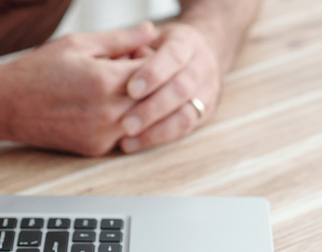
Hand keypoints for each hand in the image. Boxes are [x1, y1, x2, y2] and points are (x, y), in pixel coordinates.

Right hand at [0, 23, 155, 155]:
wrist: (8, 105)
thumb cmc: (40, 69)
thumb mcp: (78, 44)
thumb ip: (120, 40)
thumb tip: (150, 30)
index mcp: (106, 81)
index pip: (154, 72)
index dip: (152, 61)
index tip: (138, 56)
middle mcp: (110, 111)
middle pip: (154, 99)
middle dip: (152, 84)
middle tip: (133, 73)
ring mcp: (105, 133)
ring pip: (145, 120)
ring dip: (141, 105)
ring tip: (120, 89)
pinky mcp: (99, 148)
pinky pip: (126, 134)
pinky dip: (126, 121)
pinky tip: (107, 108)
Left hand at [119, 22, 220, 152]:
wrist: (198, 54)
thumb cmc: (161, 46)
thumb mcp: (146, 37)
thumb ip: (130, 47)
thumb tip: (113, 63)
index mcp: (187, 43)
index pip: (174, 57)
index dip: (153, 74)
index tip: (130, 90)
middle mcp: (203, 67)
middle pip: (182, 89)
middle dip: (152, 108)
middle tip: (126, 124)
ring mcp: (208, 92)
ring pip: (187, 115)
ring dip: (157, 130)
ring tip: (128, 140)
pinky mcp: (206, 112)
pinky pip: (186, 129)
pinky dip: (160, 138)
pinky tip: (137, 143)